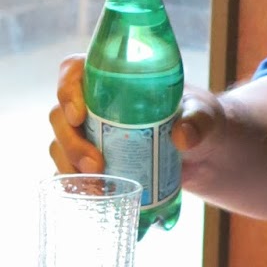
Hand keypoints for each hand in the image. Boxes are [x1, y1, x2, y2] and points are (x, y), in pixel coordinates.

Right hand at [49, 56, 223, 181]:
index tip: (79, 114)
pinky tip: (90, 196)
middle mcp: (95, 103)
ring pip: (60, 145)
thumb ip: (198, 121)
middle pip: (61, 114)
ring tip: (97, 185)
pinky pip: (71, 171)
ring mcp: (92, 134)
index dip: (67, 89)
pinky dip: (75, 184)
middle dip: (69, 141)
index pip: (74, 71)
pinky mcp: (95, 161)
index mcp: (114, 78)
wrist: (205, 154)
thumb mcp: (204, 115)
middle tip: (96, 164)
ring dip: (69, 166)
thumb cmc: (201, 121)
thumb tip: (182, 137)